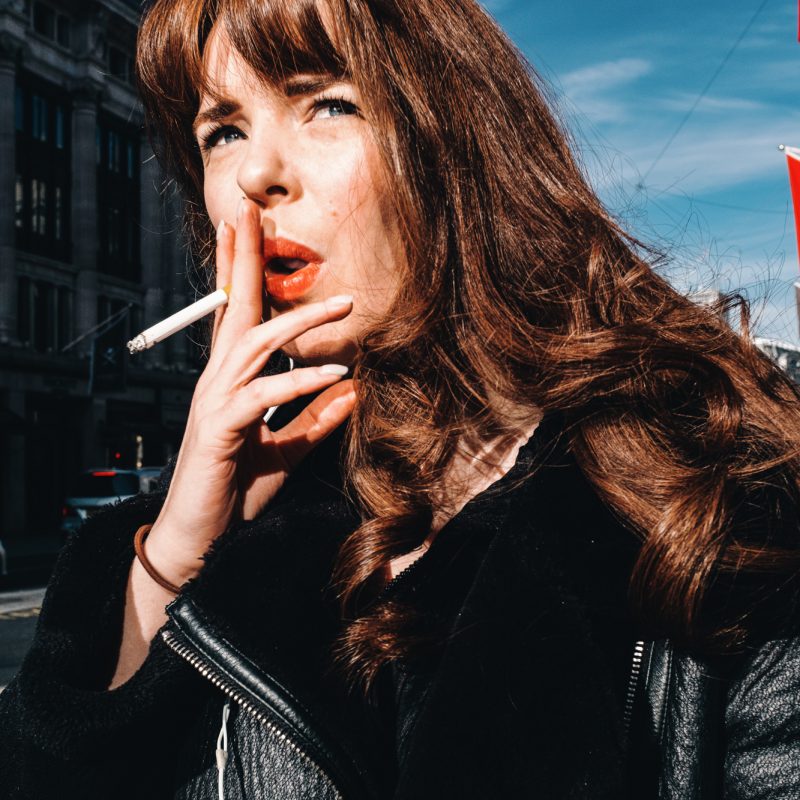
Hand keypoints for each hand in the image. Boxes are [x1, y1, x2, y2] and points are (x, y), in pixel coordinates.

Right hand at [146, 198, 355, 584]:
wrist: (200, 540)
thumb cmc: (235, 491)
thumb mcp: (285, 451)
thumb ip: (314, 420)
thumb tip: (352, 391)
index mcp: (230, 381)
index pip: (236, 315)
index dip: (240, 271)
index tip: (246, 230)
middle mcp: (217, 381)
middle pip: (235, 309)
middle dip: (245, 258)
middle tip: (253, 212)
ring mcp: (215, 402)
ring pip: (255, 344)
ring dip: (300, 320)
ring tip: (345, 303)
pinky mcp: (220, 429)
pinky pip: (263, 396)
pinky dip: (301, 383)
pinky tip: (335, 374)